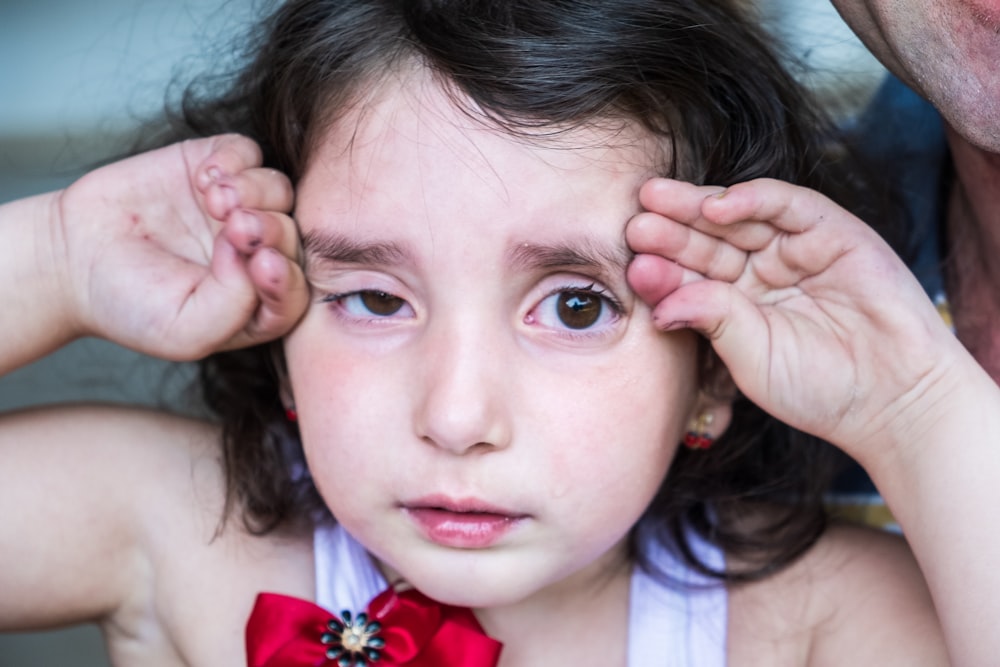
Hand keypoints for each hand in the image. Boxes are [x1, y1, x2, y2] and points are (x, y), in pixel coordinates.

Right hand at [53, 134, 307, 359]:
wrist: (71, 260)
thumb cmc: (130, 305)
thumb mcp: (184, 330)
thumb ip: (233, 305)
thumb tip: (257, 256)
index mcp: (260, 302)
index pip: (298, 289)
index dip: (287, 275)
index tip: (260, 263)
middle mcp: (258, 253)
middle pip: (292, 235)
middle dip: (270, 230)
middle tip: (236, 228)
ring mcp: (240, 208)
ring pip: (279, 190)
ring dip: (255, 192)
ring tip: (215, 201)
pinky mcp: (214, 167)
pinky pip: (248, 152)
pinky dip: (234, 159)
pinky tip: (203, 178)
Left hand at [626, 178, 966, 459]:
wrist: (893, 400)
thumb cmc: (819, 388)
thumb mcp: (751, 356)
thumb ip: (711, 321)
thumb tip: (659, 305)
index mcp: (736, 304)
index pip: (692, 277)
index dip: (663, 268)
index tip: (629, 263)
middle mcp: (761, 272)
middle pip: (708, 241)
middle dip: (671, 230)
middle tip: (634, 221)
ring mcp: (795, 250)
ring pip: (739, 218)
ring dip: (698, 208)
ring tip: (657, 202)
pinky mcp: (832, 232)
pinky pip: (787, 205)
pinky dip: (753, 199)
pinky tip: (717, 204)